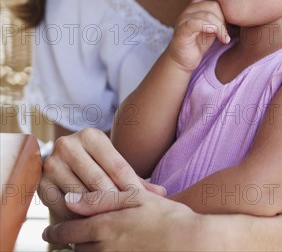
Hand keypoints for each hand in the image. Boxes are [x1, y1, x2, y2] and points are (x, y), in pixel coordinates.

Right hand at [38, 128, 164, 219]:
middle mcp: (68, 145)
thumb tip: (161, 194)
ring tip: (114, 226)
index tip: (146, 205)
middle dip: (116, 203)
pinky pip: (63, 207)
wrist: (65, 160)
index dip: (132, 188)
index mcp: (91, 135)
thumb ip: (134, 179)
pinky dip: (78, 218)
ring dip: (97, 213)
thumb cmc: (97, 164)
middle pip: (99, 182)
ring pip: (81, 196)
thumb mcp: (113, 164)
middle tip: (131, 220)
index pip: (117, 166)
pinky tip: (91, 226)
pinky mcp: (41, 183)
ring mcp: (52, 164)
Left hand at [42, 188, 201, 251]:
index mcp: (105, 226)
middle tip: (69, 236)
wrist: (191, 242)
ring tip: (91, 242)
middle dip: (72, 241)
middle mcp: (105, 248)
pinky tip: (109, 248)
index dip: (57, 232)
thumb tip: (69, 200)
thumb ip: (100, 198)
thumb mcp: (134, 198)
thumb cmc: (166, 215)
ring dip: (85, 250)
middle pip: (77, 248)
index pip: (70, 231)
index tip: (49, 232)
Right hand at [166, 0, 229, 71]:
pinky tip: (219, 38)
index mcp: (195, 6)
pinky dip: (211, 29)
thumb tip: (237, 7)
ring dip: (220, 28)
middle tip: (226, 32)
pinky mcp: (182, 30)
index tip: (229, 1)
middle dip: (224, 18)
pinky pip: (197, 23)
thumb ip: (219, 15)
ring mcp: (184, 19)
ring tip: (224, 38)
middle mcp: (188, 10)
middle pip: (212, 4)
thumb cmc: (199, 43)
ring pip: (208, 14)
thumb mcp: (212, 26)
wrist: (182, 60)